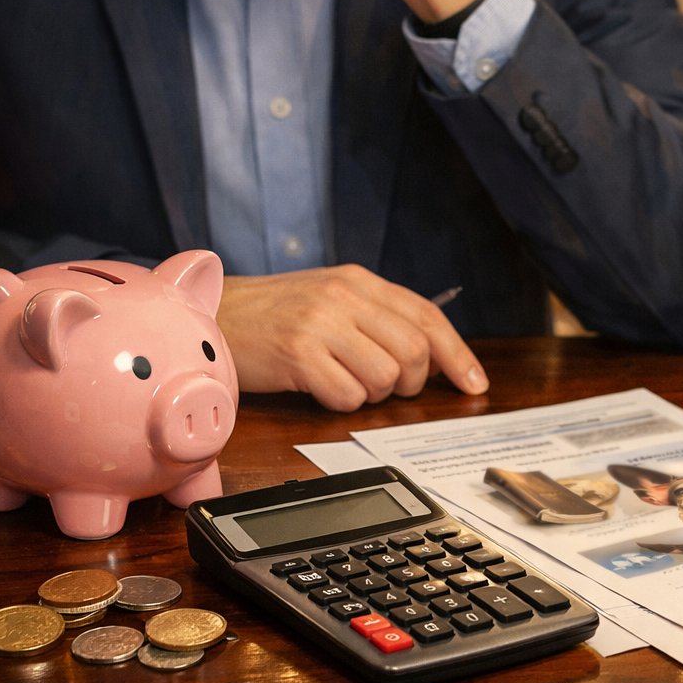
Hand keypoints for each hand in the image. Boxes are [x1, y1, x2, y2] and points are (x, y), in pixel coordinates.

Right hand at [217, 265, 488, 411]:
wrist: (208, 315)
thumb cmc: (271, 315)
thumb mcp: (328, 299)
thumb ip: (376, 317)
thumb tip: (430, 354)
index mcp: (358, 280)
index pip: (427, 317)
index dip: (458, 354)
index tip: (475, 383)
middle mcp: (344, 296)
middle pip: (414, 352)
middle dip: (410, 382)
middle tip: (388, 387)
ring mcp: (320, 324)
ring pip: (384, 377)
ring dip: (372, 394)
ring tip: (343, 381)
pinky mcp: (297, 355)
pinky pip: (347, 396)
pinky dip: (341, 403)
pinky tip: (319, 388)